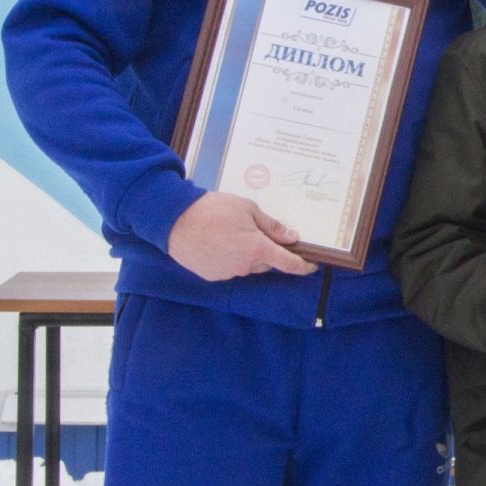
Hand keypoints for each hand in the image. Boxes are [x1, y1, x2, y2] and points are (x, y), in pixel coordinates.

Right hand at [166, 192, 315, 280]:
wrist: (174, 220)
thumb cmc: (213, 210)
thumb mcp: (248, 209)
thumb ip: (272, 226)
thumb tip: (292, 237)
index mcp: (258, 249)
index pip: (288, 263)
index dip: (302, 266)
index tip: (311, 265)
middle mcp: (245, 266)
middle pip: (266, 263)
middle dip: (267, 251)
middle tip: (256, 232)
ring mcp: (227, 273)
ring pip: (247, 266)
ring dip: (247, 255)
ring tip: (231, 234)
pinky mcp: (212, 276)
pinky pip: (229, 268)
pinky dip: (230, 259)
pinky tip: (218, 243)